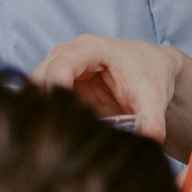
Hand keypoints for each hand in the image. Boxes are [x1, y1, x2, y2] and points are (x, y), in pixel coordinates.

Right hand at [33, 36, 191, 143]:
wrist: (154, 69)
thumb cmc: (152, 75)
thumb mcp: (154, 100)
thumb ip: (152, 121)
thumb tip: (150, 142)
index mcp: (90, 48)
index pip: (60, 67)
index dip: (56, 91)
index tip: (62, 118)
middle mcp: (68, 53)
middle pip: (40, 79)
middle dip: (47, 106)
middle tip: (62, 135)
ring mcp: (59, 67)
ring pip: (37, 90)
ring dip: (47, 112)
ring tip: (65, 135)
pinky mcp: (58, 83)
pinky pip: (43, 99)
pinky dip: (49, 114)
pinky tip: (64, 131)